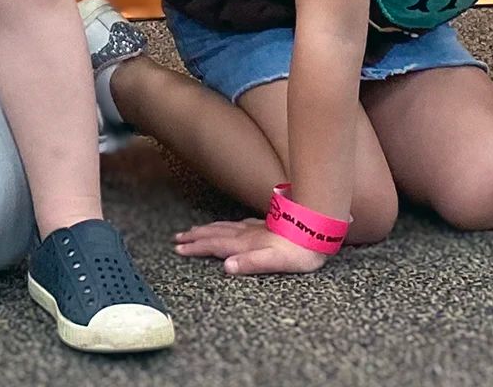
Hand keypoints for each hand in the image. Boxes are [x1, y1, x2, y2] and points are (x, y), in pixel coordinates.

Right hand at [174, 217, 329, 275]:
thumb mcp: (275, 261)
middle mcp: (245, 234)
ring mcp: (253, 228)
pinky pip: (233, 225)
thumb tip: (226, 267)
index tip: (179, 248)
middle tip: (177, 238)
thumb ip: (250, 263)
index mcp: (245, 244)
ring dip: (205, 229)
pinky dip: (221, 226)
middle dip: (194, 237)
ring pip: (222, 227)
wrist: (315, 230)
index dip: (196, 247)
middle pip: (214, 234)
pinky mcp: (262, 226)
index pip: (214, 245)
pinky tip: (224, 226)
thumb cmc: (298, 251)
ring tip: (192, 230)